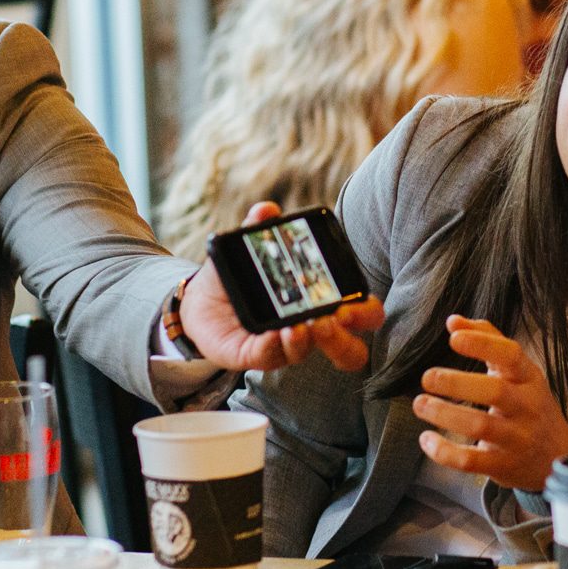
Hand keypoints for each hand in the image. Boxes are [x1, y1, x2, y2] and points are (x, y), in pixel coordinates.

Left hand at [177, 202, 383, 371]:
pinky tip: (272, 333)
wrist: (203, 302)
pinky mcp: (257, 355)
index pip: (362, 313)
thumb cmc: (242, 277)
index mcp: (323, 301)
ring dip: (311, 342)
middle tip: (335, 317)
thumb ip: (260, 229)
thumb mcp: (250, 249)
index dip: (364, 312)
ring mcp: (286, 345)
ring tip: (300, 325)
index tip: (350, 303)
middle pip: (350, 348)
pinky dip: (274, 346)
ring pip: (310, 355)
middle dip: (346, 336)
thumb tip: (267, 211)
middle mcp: (312, 330)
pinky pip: (271, 357)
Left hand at [414, 315, 567, 492]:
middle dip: (457, 383)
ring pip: (481, 426)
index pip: (511, 355)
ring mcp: (516, 438)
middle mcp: (526, 406)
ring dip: (445, 414)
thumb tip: (453, 320)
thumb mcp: (519, 372)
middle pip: (495, 392)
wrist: (558, 457)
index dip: (482, 345)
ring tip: (419, 404)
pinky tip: (426, 439)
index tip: (454, 338)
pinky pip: (471, 461)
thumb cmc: (530, 406)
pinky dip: (444, 452)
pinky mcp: (503, 465)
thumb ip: (488, 341)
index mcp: (529, 378)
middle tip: (427, 377)